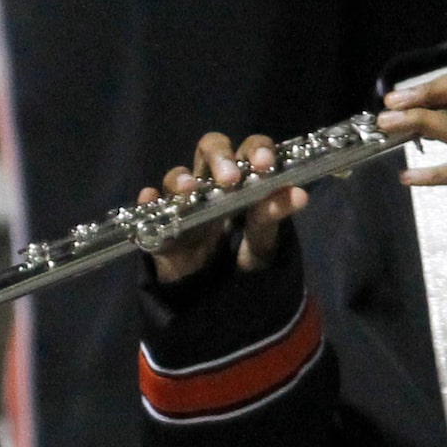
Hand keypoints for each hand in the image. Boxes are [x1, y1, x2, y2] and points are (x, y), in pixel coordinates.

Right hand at [145, 131, 309, 284]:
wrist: (222, 297)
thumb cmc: (246, 257)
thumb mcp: (264, 238)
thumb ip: (274, 216)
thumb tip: (299, 194)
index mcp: (243, 180)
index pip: (249, 150)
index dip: (256, 150)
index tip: (264, 164)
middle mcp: (211, 183)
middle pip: (210, 149)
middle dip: (219, 157)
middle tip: (229, 179)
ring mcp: (183, 203)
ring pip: (176, 177)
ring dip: (182, 178)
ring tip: (190, 190)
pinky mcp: (162, 227)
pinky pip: (149, 210)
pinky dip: (148, 201)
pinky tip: (150, 199)